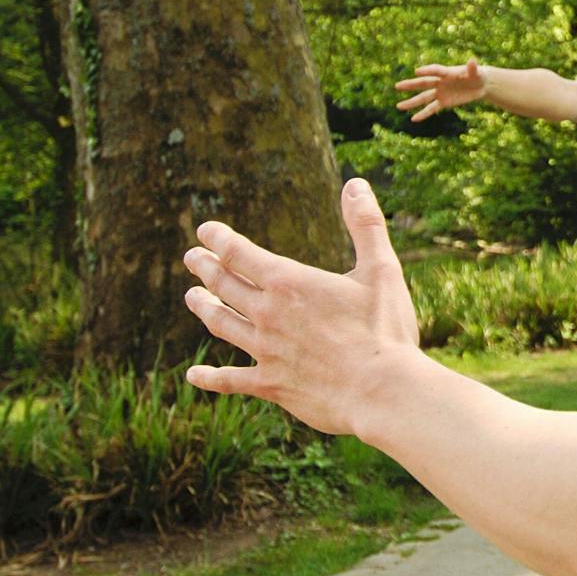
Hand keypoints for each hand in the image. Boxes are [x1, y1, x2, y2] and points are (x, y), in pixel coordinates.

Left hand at [181, 179, 420, 435]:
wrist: (381, 391)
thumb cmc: (384, 329)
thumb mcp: (382, 269)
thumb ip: (366, 225)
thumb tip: (356, 184)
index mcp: (288, 282)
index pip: (239, 253)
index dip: (219, 239)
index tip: (206, 231)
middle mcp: (267, 314)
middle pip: (225, 286)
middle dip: (206, 269)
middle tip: (192, 258)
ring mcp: (264, 351)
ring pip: (222, 325)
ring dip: (205, 308)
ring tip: (192, 298)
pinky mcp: (271, 385)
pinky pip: (230, 379)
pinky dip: (209, 377)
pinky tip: (194, 376)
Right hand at [396, 57, 485, 121]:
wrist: (479, 84)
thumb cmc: (477, 75)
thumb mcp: (477, 72)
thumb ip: (472, 68)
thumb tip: (472, 61)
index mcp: (447, 72)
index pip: (435, 71)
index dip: (427, 70)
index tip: (417, 71)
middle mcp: (440, 82)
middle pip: (423, 83)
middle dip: (411, 85)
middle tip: (397, 86)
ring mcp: (440, 92)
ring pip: (424, 98)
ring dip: (412, 102)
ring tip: (399, 106)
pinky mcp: (444, 102)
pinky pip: (432, 108)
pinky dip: (423, 114)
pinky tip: (413, 119)